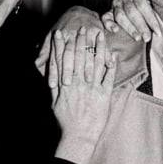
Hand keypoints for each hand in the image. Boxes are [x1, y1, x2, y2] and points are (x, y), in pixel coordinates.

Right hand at [48, 25, 114, 163]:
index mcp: (64, 85)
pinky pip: (109, 77)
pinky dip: (111, 65)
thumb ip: (53, 85)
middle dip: (80, 41)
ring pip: (95, 63)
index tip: (60, 33)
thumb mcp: (54, 101)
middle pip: (79, 58)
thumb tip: (50, 70)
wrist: (79, 136)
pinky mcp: (104, 95)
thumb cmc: (66, 120)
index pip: (62, 60)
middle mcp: (78, 84)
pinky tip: (112, 54)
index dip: (60, 45)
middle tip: (82, 27)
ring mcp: (92, 88)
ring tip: (99, 35)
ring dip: (97, 48)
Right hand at [102, 0, 159, 43]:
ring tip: (137, 38)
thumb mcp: (153, 3)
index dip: (150, 19)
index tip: (157, 32)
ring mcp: (115, 3)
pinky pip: (105, 18)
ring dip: (129, 28)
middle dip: (140, 26)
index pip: (142, 5)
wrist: (134, 3)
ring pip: (120, 15)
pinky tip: (115, 30)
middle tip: (147, 38)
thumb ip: (156, 8)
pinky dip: (109, 24)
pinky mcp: (108, 12)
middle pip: (131, 11)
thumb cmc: (147, 7)